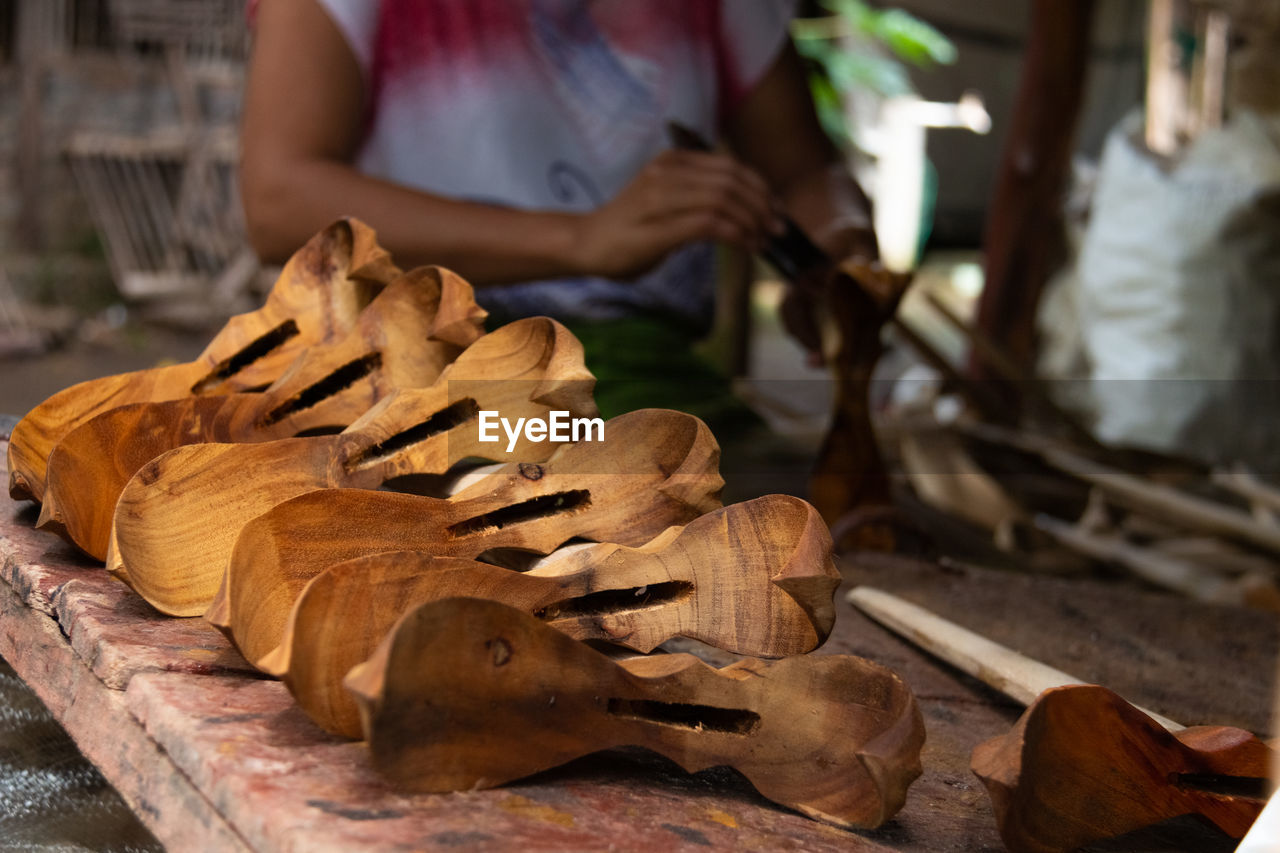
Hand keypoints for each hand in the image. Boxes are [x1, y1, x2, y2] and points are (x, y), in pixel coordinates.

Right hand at [571, 149, 783, 279]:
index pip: (730, 166)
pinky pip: (710, 223)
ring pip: (725, 199)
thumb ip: (698, 198)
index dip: (760, 187)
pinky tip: (745, 245)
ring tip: (763, 240)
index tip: (775, 210)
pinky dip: (736, 234)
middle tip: (777, 229)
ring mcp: (661, 197)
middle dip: (763, 205)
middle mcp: (668, 171)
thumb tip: (742, 209)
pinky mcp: (659, 226)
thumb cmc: (628, 230)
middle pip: (732, 180)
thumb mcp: (667, 202)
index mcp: (673, 161)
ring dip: (753, 221)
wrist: (585, 244)